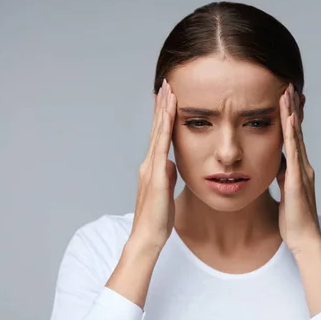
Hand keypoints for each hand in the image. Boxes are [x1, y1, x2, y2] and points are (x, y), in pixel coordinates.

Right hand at [130, 78, 177, 251]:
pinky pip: (162, 146)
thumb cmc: (158, 218)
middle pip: (156, 128)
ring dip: (163, 110)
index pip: (159, 136)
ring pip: (158, 132)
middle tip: (166, 83)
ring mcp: (151, 167)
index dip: (162, 116)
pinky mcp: (156, 175)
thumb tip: (172, 164)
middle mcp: (149, 163)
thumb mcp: (166, 191)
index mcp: (153, 167)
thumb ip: (167, 175)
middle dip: (161, 105)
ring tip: (168, 90)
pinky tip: (169, 114)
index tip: (168, 98)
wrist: (148, 236)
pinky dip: (165, 128)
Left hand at [276, 84, 320, 256]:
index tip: (286, 99)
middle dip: (292, 108)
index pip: (293, 138)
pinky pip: (293, 152)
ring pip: (295, 136)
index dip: (290, 118)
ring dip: (291, 113)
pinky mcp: (297, 180)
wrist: (305, 240)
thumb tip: (276, 164)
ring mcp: (302, 171)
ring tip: (287, 93)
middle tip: (288, 85)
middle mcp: (303, 166)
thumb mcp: (285, 193)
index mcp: (298, 169)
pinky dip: (291, 133)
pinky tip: (288, 119)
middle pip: (296, 131)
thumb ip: (283, 177)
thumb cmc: (294, 221)